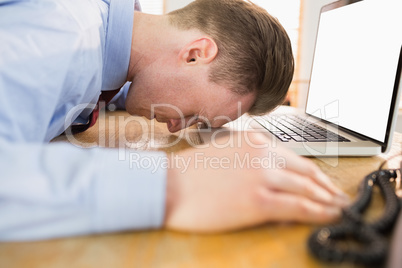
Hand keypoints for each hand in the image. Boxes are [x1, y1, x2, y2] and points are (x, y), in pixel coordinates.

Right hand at [164, 132, 348, 232]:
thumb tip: (269, 179)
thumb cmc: (188, 172)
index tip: (323, 183)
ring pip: (308, 189)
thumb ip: (249, 162)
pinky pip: (299, 207)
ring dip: (328, 201)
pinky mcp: (259, 201)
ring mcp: (263, 176)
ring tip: (340, 210)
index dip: (314, 173)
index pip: (294, 158)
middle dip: (327, 187)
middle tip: (339, 198)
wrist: (168, 184)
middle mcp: (264, 155)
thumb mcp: (224, 155)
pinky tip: (329, 216)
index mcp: (255, 141)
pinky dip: (319, 213)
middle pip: (307, 172)